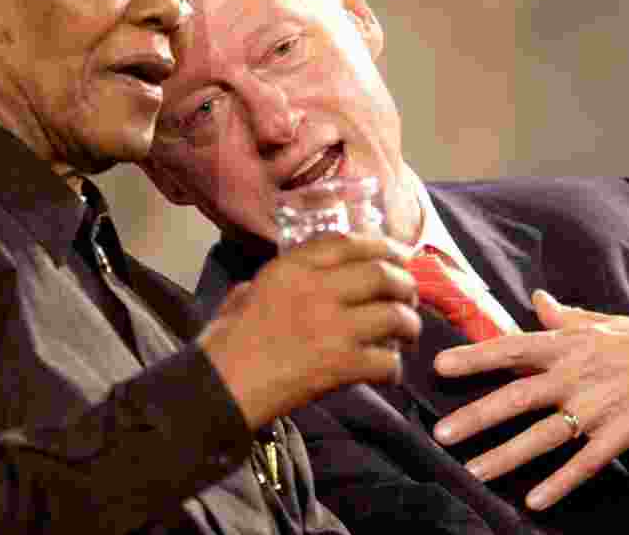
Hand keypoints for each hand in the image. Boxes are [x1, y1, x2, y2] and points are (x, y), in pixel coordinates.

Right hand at [199, 232, 420, 428]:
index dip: (383, 247)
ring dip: (409, 326)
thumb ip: (279, 278)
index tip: (398, 257)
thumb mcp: (248, 292)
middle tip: (409, 298)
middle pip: (383, 273)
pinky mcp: (339, 365)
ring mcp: (331, 327)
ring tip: (407, 336)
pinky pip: (387, 361)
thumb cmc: (226, 343)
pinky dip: (394, 368)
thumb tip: (304, 276)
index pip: (350, 243)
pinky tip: (387, 372)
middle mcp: (315, 289)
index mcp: (291, 268)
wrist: (219, 387)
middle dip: (405, 285)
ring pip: (395, 315)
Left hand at [432, 290, 628, 510]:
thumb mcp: (605, 323)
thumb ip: (565, 317)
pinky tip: (534, 499)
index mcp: (570, 343)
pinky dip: (559, 483)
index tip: (439, 365)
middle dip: (477, 416)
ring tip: (473, 470)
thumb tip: (536, 299)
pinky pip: (585, 463)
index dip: (474, 357)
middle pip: (517, 397)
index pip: (512, 348)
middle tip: (442, 432)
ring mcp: (602, 406)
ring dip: (506, 455)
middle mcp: (579, 373)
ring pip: (544, 435)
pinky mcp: (626, 433)